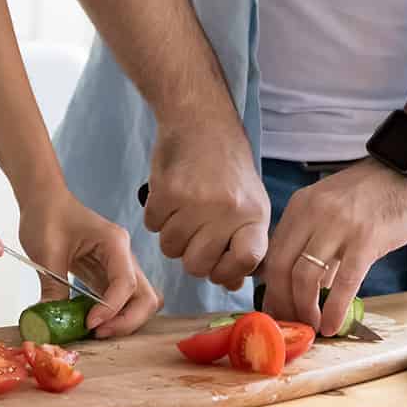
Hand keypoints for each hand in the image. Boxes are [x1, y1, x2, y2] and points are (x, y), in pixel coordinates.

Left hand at [17, 190, 160, 336]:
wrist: (44, 200)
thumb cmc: (47, 216)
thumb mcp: (46, 253)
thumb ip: (53, 290)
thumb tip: (52, 325)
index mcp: (114, 242)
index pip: (126, 282)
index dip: (112, 308)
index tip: (90, 324)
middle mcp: (124, 256)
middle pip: (146, 296)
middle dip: (128, 321)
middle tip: (98, 333)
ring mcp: (119, 267)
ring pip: (140, 302)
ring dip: (124, 321)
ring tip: (96, 331)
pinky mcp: (108, 276)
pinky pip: (122, 302)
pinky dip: (113, 317)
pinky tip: (91, 323)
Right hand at [144, 119, 269, 289]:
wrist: (202, 120)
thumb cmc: (227, 167)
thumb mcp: (249, 202)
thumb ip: (243, 244)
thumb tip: (231, 286)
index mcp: (254, 215)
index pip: (244, 263)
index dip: (227, 271)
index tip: (220, 261)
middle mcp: (228, 210)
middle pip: (197, 266)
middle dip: (192, 255)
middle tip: (196, 230)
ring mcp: (197, 202)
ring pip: (170, 249)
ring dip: (171, 234)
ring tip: (184, 208)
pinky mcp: (167, 192)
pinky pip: (151, 226)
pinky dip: (156, 215)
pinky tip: (170, 195)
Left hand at [262, 161, 406, 334]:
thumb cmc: (374, 193)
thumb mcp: (333, 209)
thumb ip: (317, 242)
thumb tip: (305, 287)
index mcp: (302, 206)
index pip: (273, 254)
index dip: (271, 289)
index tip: (277, 311)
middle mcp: (314, 213)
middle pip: (281, 268)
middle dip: (283, 304)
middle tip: (292, 325)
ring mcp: (339, 225)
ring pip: (305, 277)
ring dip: (305, 310)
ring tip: (313, 326)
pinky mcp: (366, 238)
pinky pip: (344, 282)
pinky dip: (334, 309)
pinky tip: (333, 325)